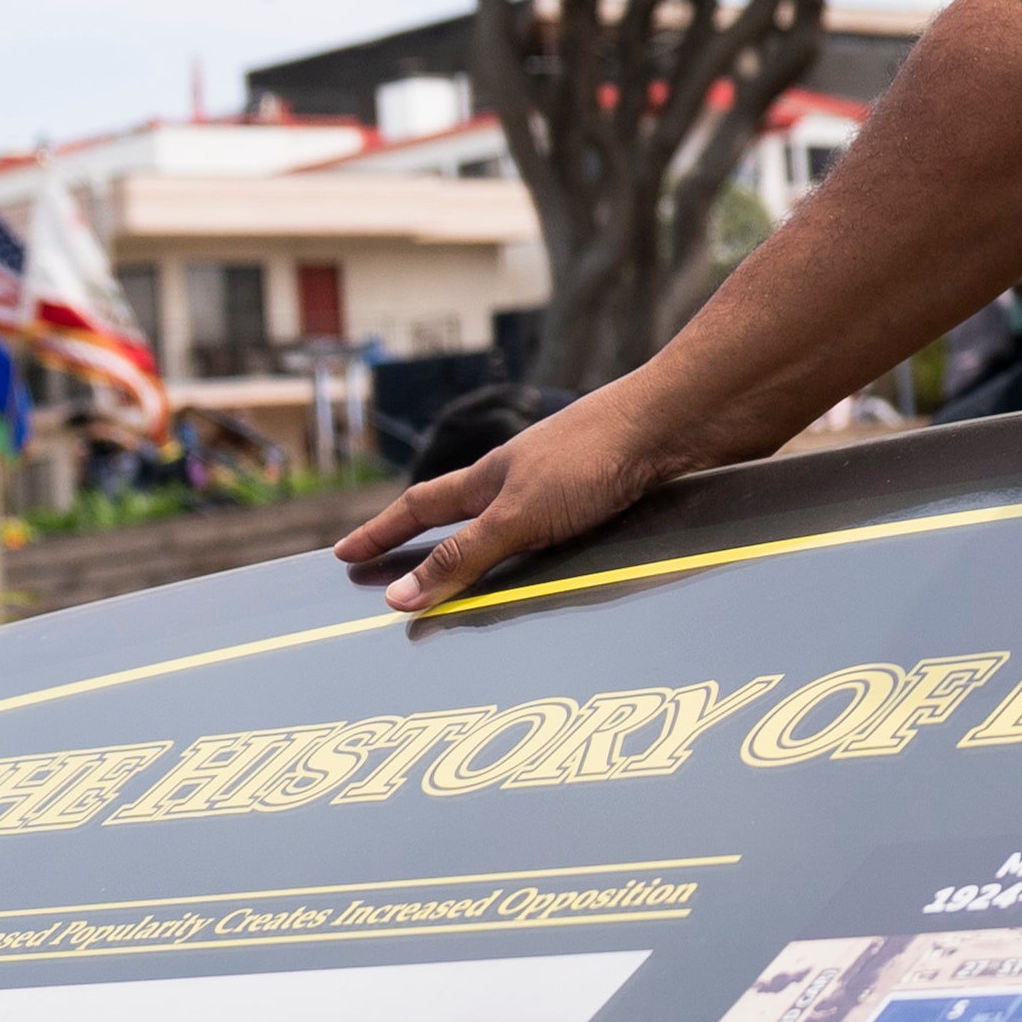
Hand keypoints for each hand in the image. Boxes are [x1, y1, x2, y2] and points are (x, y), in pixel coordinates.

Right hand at [334, 391, 692, 613]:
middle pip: (462, 515)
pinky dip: (541, 558)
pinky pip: (559, 535)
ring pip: (512, 527)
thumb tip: (397, 596)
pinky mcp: (607, 494)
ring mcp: (564, 484)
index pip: (420, 508)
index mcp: (490, 478)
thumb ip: (462, 557)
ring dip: (487, 555)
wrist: (677, 424)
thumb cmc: (594, 457)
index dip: (380, 533)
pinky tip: (552, 576)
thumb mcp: (517, 517)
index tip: (344, 552)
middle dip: (426, 546)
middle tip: (391, 571)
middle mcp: (522, 478)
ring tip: (466, 586)